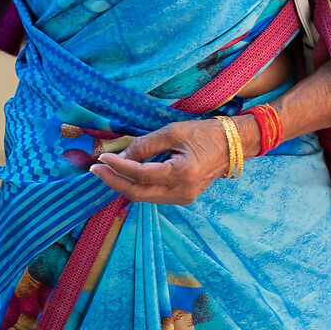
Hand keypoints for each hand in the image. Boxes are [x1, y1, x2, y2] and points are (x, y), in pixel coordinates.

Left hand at [91, 118, 245, 205]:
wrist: (234, 145)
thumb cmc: (206, 133)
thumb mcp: (174, 131)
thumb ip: (146, 144)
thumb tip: (121, 155)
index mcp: (182, 173)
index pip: (141, 174)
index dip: (118, 167)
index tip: (102, 157)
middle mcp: (183, 191)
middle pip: (138, 194)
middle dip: (114, 182)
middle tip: (96, 169)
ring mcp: (184, 198)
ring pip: (145, 198)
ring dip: (123, 185)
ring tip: (106, 171)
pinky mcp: (184, 197)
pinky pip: (154, 195)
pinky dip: (138, 187)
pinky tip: (126, 176)